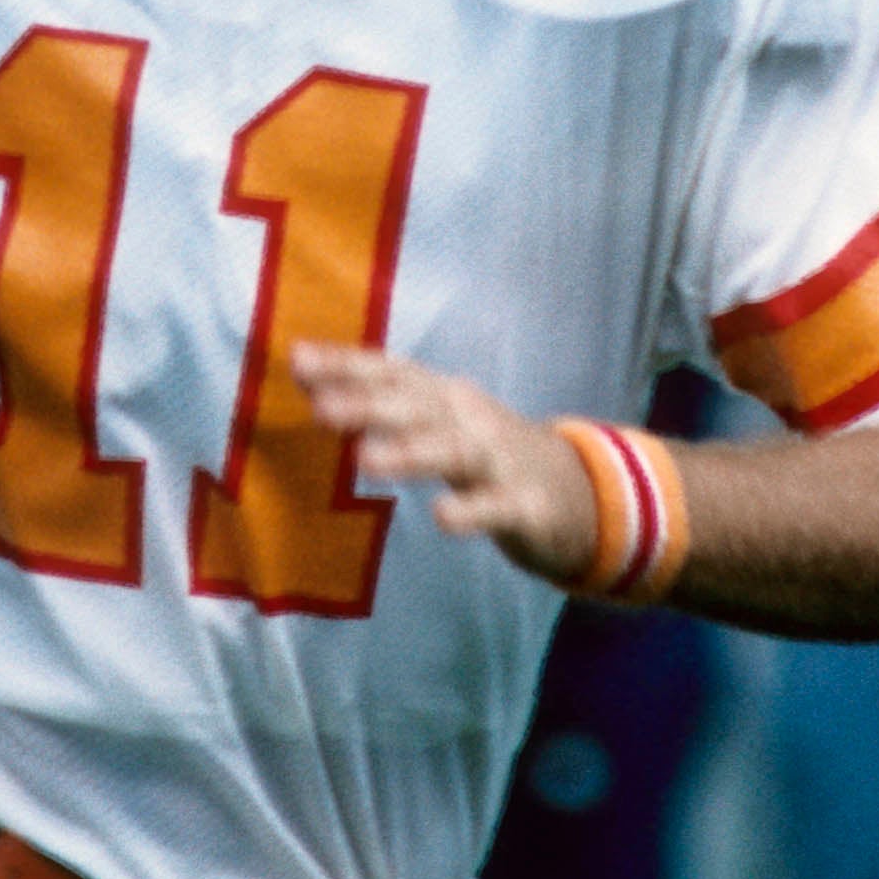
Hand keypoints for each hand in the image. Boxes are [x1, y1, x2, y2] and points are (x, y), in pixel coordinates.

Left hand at [293, 345, 595, 585]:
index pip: (392, 370)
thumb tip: (300, 369)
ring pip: (454, 450)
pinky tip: (443, 519)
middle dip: (370, 404)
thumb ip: (374, 396)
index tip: (298, 359)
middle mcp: (470, 419)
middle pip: (418, 405)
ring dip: (412, 452)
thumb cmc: (485, 451)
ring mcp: (501, 461)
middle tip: (321, 410)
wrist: (580, 492)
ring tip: (366, 460)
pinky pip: (499, 507)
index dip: (348, 364)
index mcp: (443, 397)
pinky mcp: (528, 505)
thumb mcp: (434, 418)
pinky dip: (473, 510)